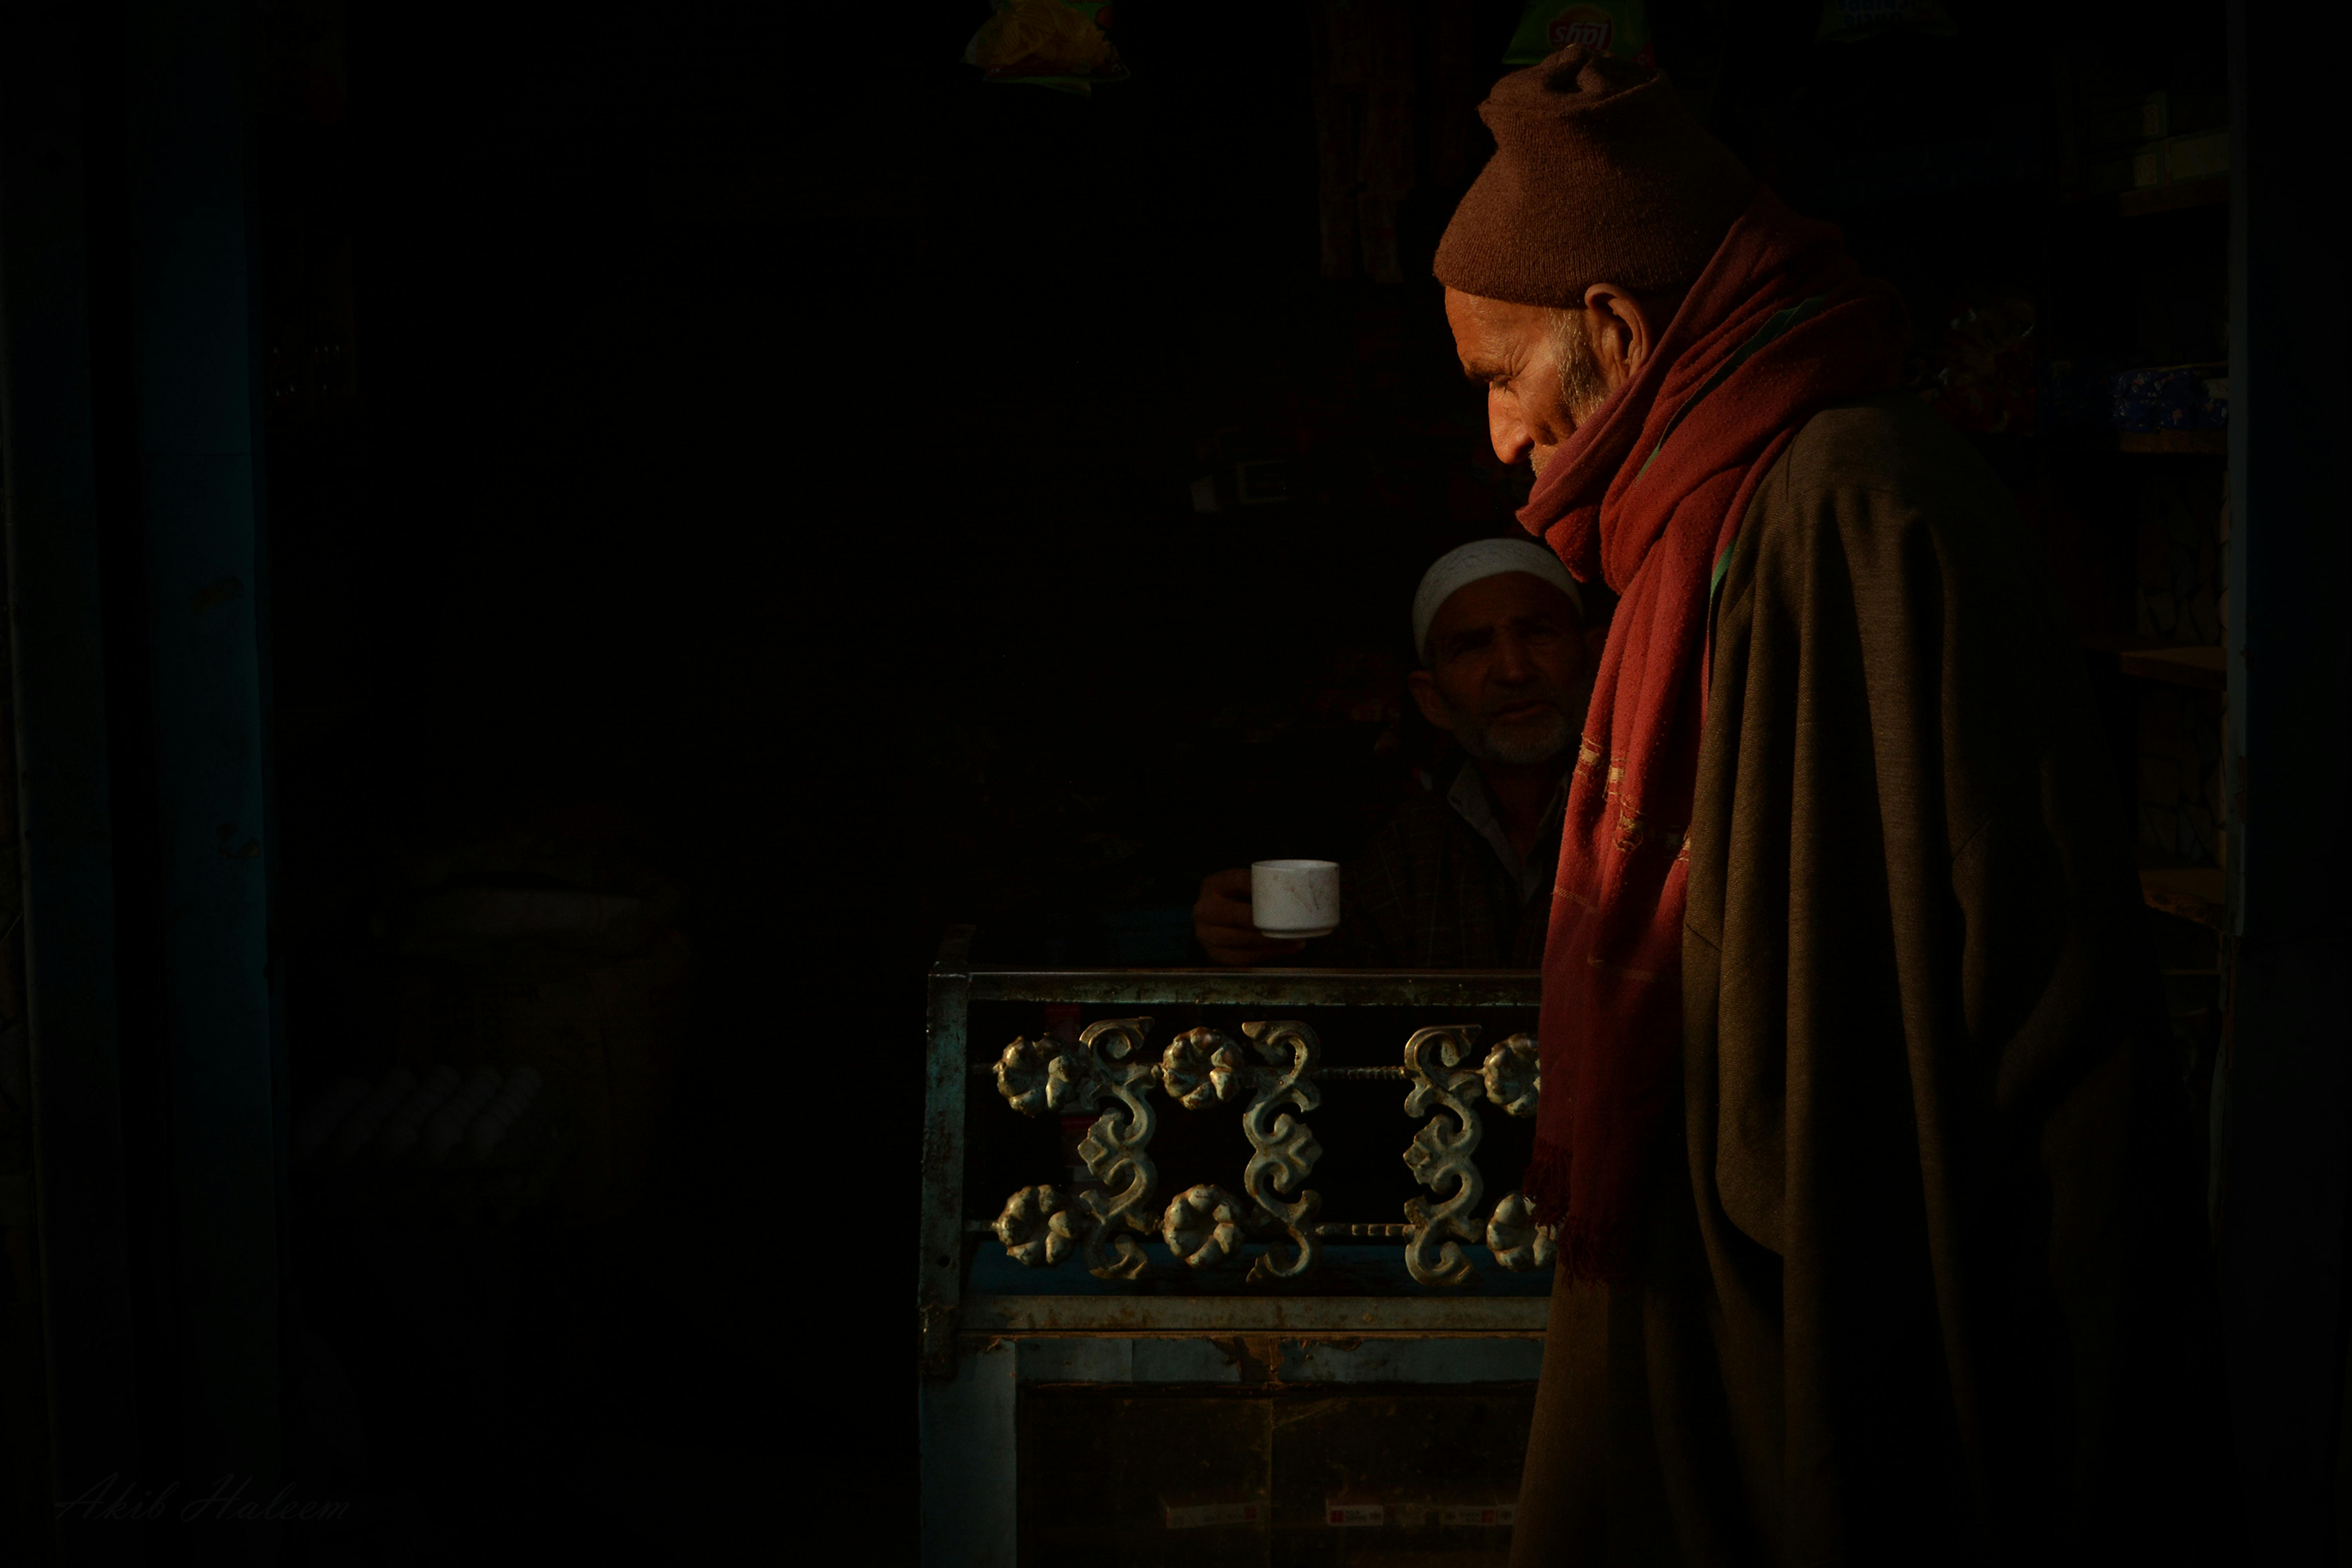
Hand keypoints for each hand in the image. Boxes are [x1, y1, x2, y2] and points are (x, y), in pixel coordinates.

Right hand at [1192, 868, 1308, 967]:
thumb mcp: (1239, 884)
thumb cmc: (1234, 898)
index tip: (1288, 893)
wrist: (1211, 917)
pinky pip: (1243, 958)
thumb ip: (1258, 882)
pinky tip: (1284, 950)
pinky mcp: (1213, 954)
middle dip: (1269, 923)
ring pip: (1243, 941)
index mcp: (1213, 885)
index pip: (1240, 882)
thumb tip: (1294, 885)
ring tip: (1295, 939)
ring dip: (1272, 942)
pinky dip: (1266, 955)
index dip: (1263, 888)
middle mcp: (1204, 910)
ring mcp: (1205, 934)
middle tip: (1295, 924)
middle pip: (1241, 917)